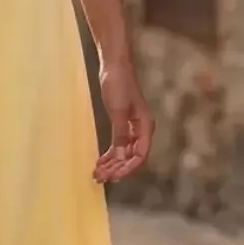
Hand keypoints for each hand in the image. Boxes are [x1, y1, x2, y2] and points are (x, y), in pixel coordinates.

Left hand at [95, 62, 153, 183]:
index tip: (113, 177)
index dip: (127, 169)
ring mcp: (132, 127)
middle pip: (132, 157)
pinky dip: (110, 154)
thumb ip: (120, 134)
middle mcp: (142, 130)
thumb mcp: (118, 111)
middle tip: (100, 178)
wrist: (114, 65)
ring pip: (124, 153)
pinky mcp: (122, 123)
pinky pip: (118, 144)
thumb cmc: (118, 85)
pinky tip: (100, 161)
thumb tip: (119, 157)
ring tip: (97, 173)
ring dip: (112, 164)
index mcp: (146, 127)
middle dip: (117, 169)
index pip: (140, 155)